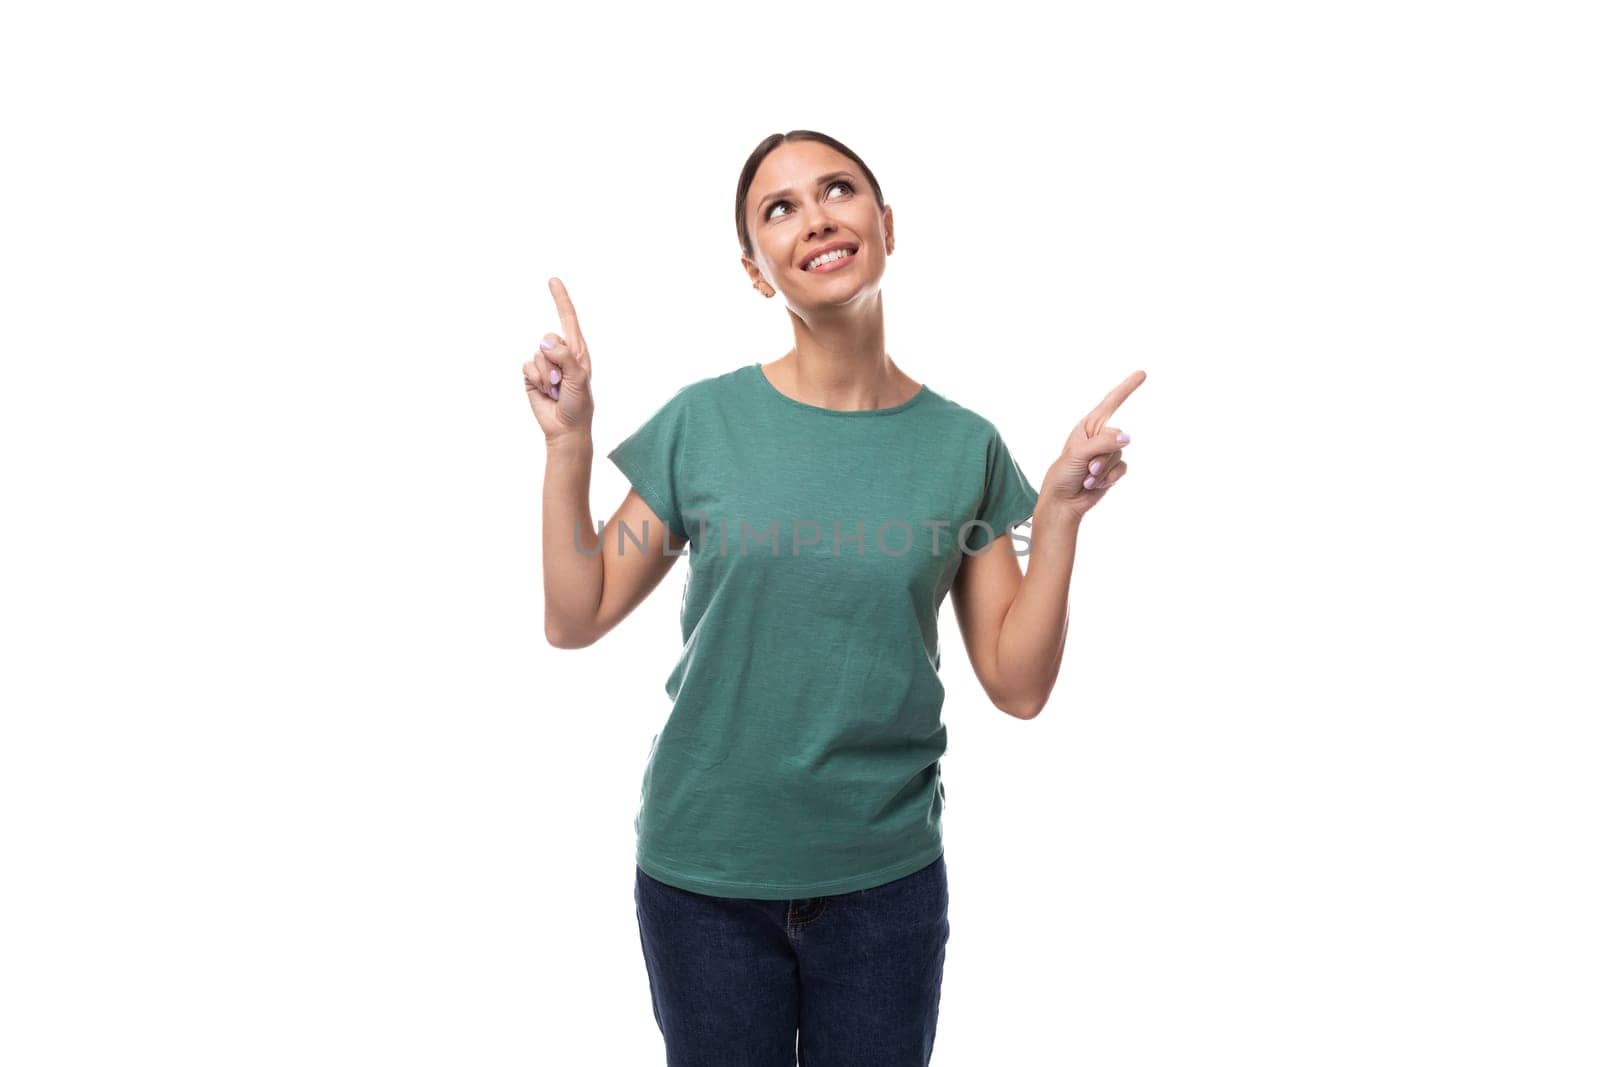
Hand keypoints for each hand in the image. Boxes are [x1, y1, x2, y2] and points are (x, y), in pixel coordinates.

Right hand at [523, 277, 594, 440]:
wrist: (564, 428)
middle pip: (548, 338)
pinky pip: (526, 366)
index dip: (560, 299)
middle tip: (563, 382)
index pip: (568, 319)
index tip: (553, 280)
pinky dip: (535, 380)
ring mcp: (545, 363)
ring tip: (556, 389)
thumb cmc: (578, 404)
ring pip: (536, 354)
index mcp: (577, 350)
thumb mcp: (579, 379)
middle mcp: (560, 353)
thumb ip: (565, 357)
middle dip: (554, 361)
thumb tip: (546, 341)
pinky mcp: (531, 374)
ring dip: (546, 375)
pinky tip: (544, 391)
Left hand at [1040, 370, 1145, 519]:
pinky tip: (1095, 484)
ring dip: (1103, 469)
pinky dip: (1110, 478)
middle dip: (1103, 455)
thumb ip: (1103, 442)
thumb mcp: (1078, 453)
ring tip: (1087, 476)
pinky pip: (1122, 469)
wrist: (1063, 501)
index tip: (1142, 373)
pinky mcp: (1113, 469)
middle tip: (1086, 467)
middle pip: (1118, 437)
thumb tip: (1128, 437)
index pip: (1111, 402)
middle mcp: (1100, 436)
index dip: (1127, 388)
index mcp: (1088, 426)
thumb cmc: (1063, 474)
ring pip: (1120, 455)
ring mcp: (1107, 453)